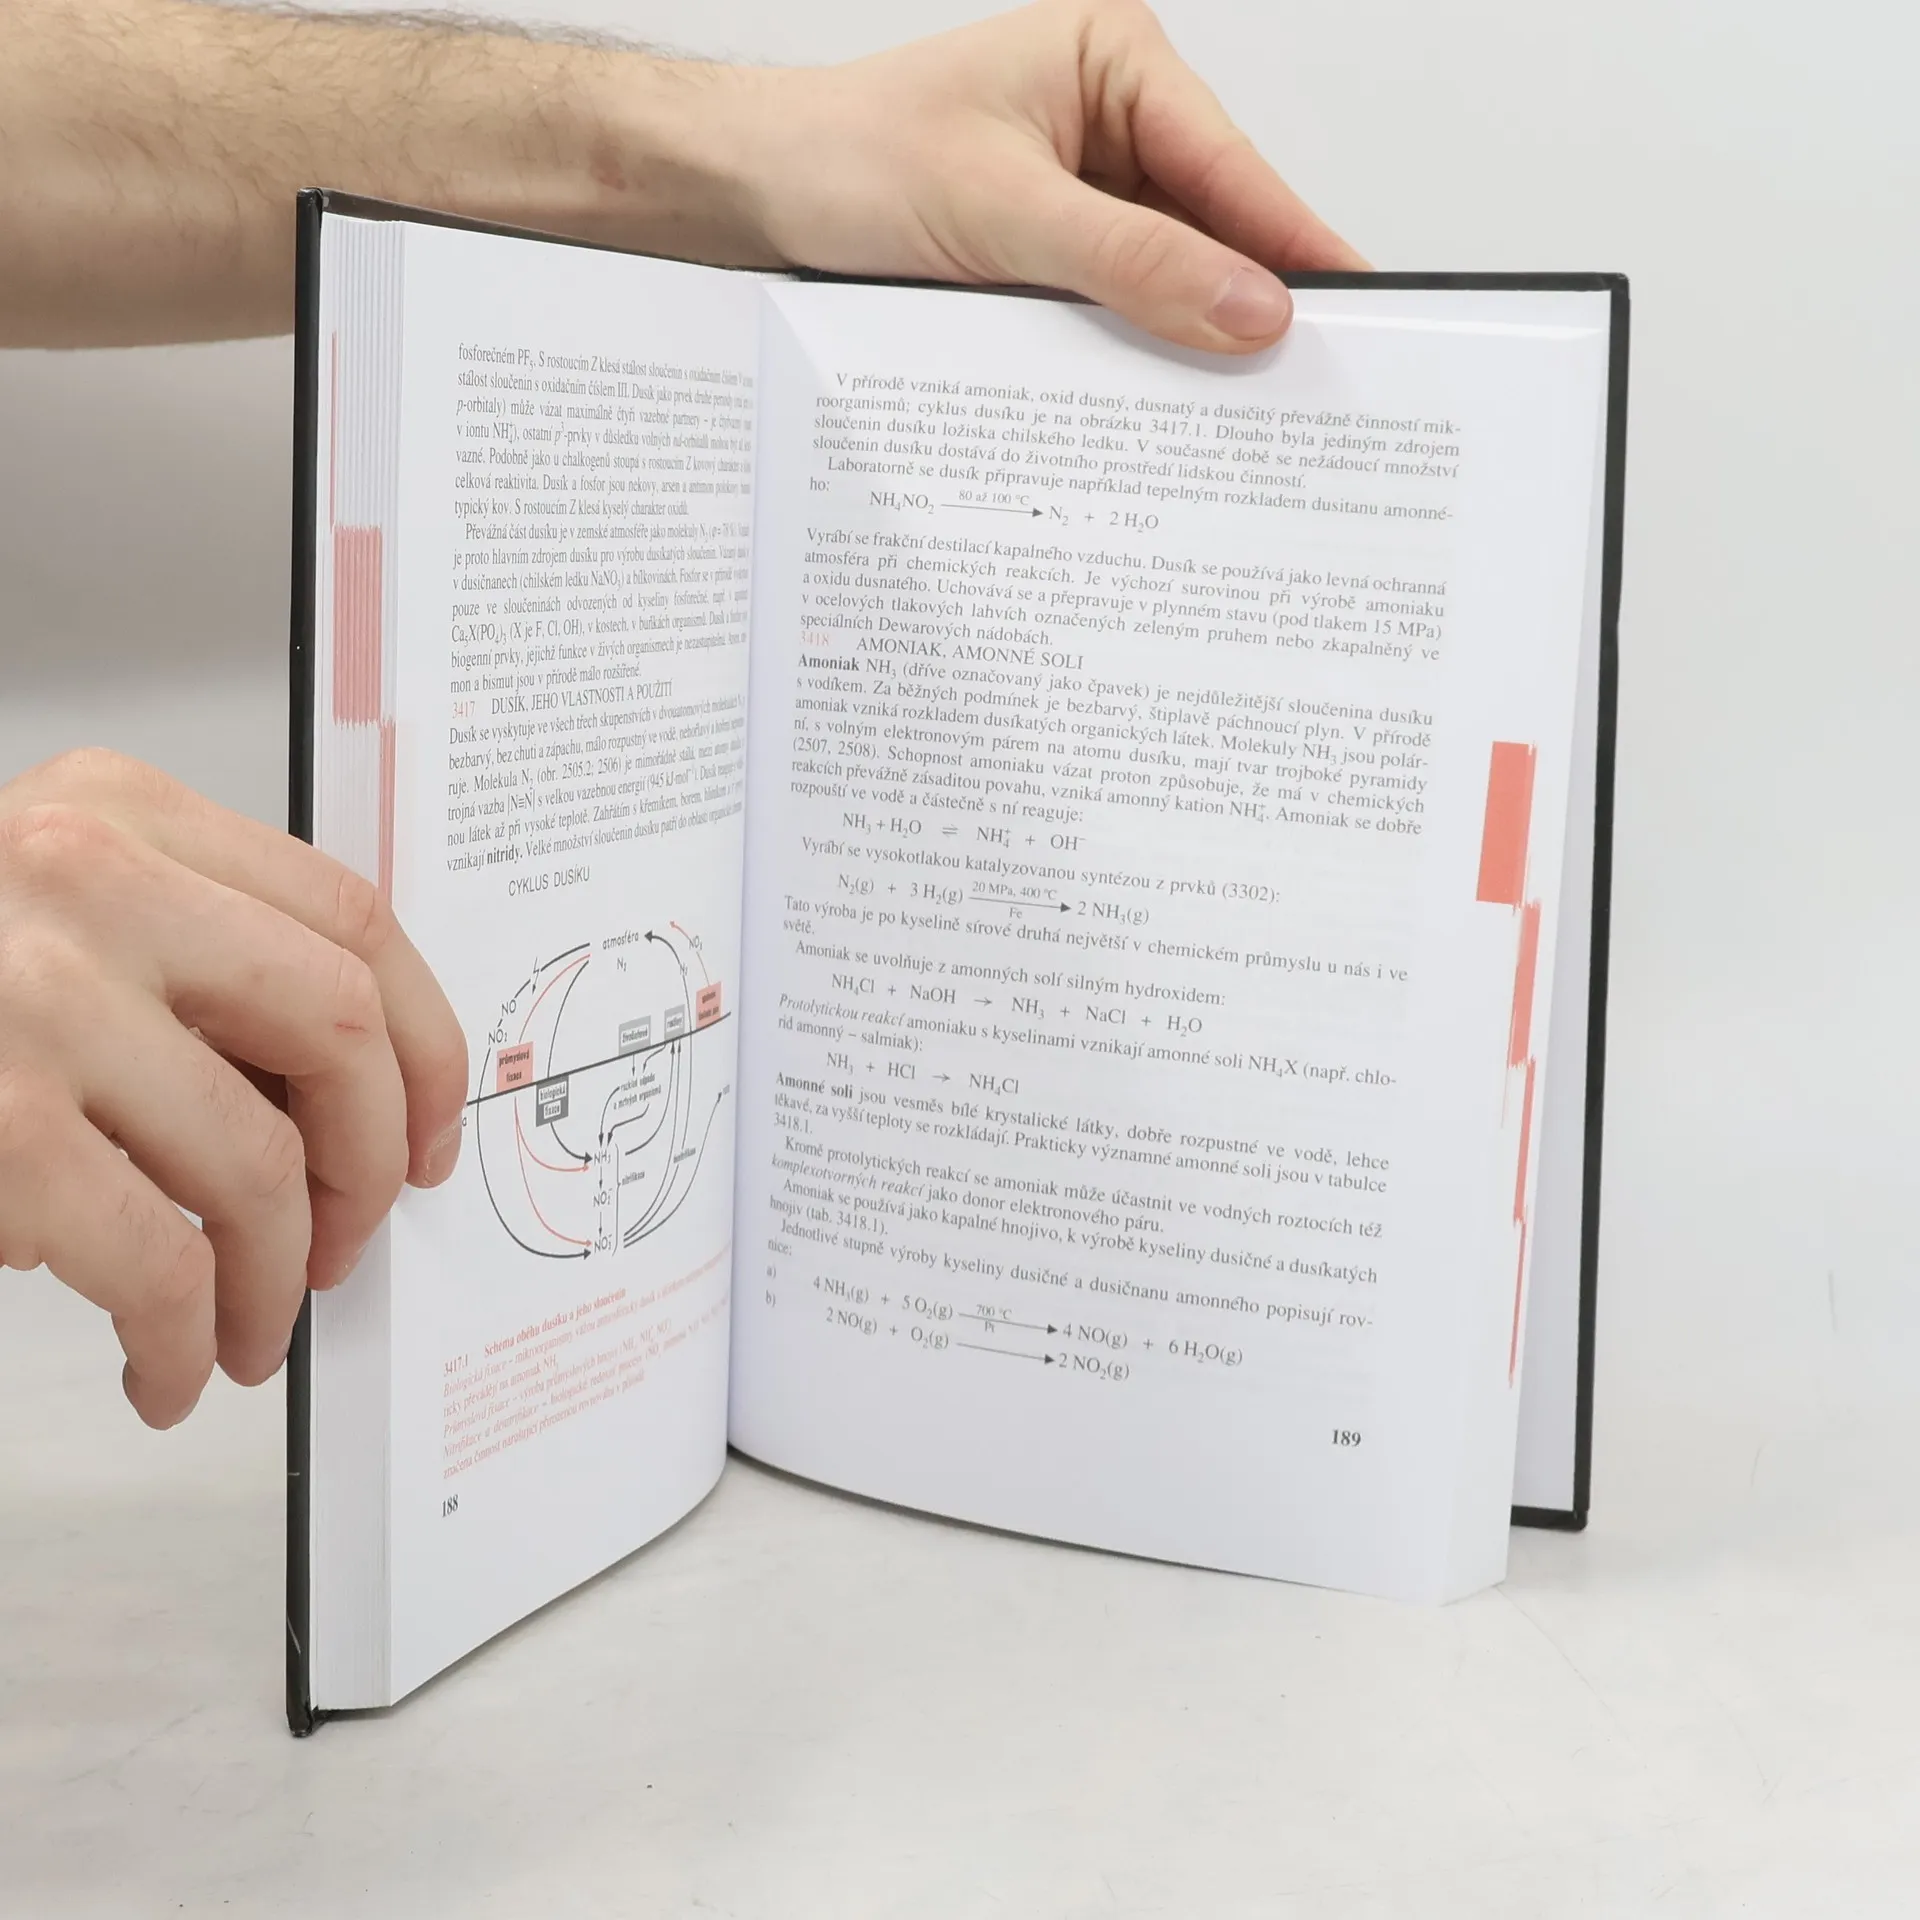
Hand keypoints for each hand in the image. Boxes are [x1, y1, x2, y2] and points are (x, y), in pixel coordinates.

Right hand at [0, 751, 466, 1426]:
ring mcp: (32, 1000)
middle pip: (337, 1029)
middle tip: (350, 1240)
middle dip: (369, 1163)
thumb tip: (356, 1104)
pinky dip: (189, 1335)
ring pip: (257, 1164)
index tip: (431, 1129)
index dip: (423, 1044)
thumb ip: (194, 966)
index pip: (352, 920)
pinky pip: (159, 1260)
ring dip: (277, 1276)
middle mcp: (83, 880)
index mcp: (119, 813)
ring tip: (255, 1326)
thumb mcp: (54, 914)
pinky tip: (174, 1364)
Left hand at [726, 0, 1366, 352]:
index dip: (1295, 245)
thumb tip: (1250, 309)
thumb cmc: (849, 161)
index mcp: (1115, 63)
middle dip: (1248, 304)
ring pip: (1169, 280)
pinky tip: (1160, 400)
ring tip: (1246, 409)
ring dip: (1188, 339)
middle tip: (1312, 386)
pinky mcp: (1051, 258)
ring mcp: (1083, 197)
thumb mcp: (1001, 213)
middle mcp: (1110, 125)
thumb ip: (1131, 264)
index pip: (1231, 168)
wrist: (752, 198)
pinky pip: (1118, 312)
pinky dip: (1135, 356)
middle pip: (1213, 229)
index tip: (1362, 307)